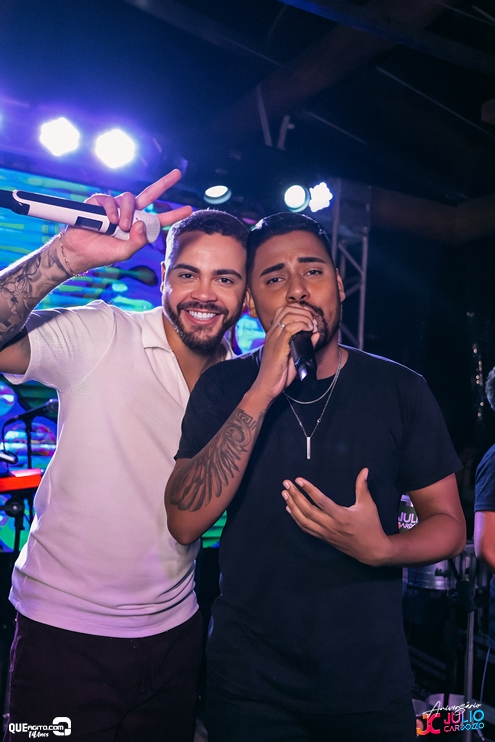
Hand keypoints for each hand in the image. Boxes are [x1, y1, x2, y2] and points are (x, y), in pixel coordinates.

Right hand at [61, 169, 191, 272]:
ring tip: (120, 226)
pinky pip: (109, 199)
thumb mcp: (124, 252)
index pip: (158, 219)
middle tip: (177, 174)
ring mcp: (114, 207)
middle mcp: (128, 214)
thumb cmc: (102, 253)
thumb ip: (137, 241)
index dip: (173, 215)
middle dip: (163, 184)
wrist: (78, 252)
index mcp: (137, 227)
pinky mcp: (99, 203)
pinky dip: (111, 210)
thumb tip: (142, 223)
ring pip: (129, 198)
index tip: (189, 209)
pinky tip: (109, 221)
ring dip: (127, 212)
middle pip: (148, 195)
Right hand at [250, 305, 318, 403]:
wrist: (267, 386)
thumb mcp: (294, 356)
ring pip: (289, 316)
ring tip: (312, 326)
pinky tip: (309, 330)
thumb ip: (305, 344)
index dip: (299, 309)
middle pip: (287, 309)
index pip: (284, 310)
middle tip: (313, 321)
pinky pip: (289, 328)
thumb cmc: (279, 373)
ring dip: (304, 317)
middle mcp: (272, 333)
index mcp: (274, 333)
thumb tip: (316, 333)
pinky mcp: (278, 346)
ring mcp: (274, 338)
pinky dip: (302, 325)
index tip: (310, 318)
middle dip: (304, 311)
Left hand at [281, 469, 392, 565]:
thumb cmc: (370, 526)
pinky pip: (306, 528)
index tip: (299, 480)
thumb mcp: (368, 505)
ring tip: (285, 494)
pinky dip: (296, 518)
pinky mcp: (323, 538)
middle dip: (295, 496)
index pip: (321, 501)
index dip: (309, 490)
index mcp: (341, 516)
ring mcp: (325, 533)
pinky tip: (290, 509)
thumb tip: (364, 470)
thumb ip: (362, 487)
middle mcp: (330, 525)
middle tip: (286, 484)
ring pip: (303, 520)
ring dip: (292, 506)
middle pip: (308, 510)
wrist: (372, 550)